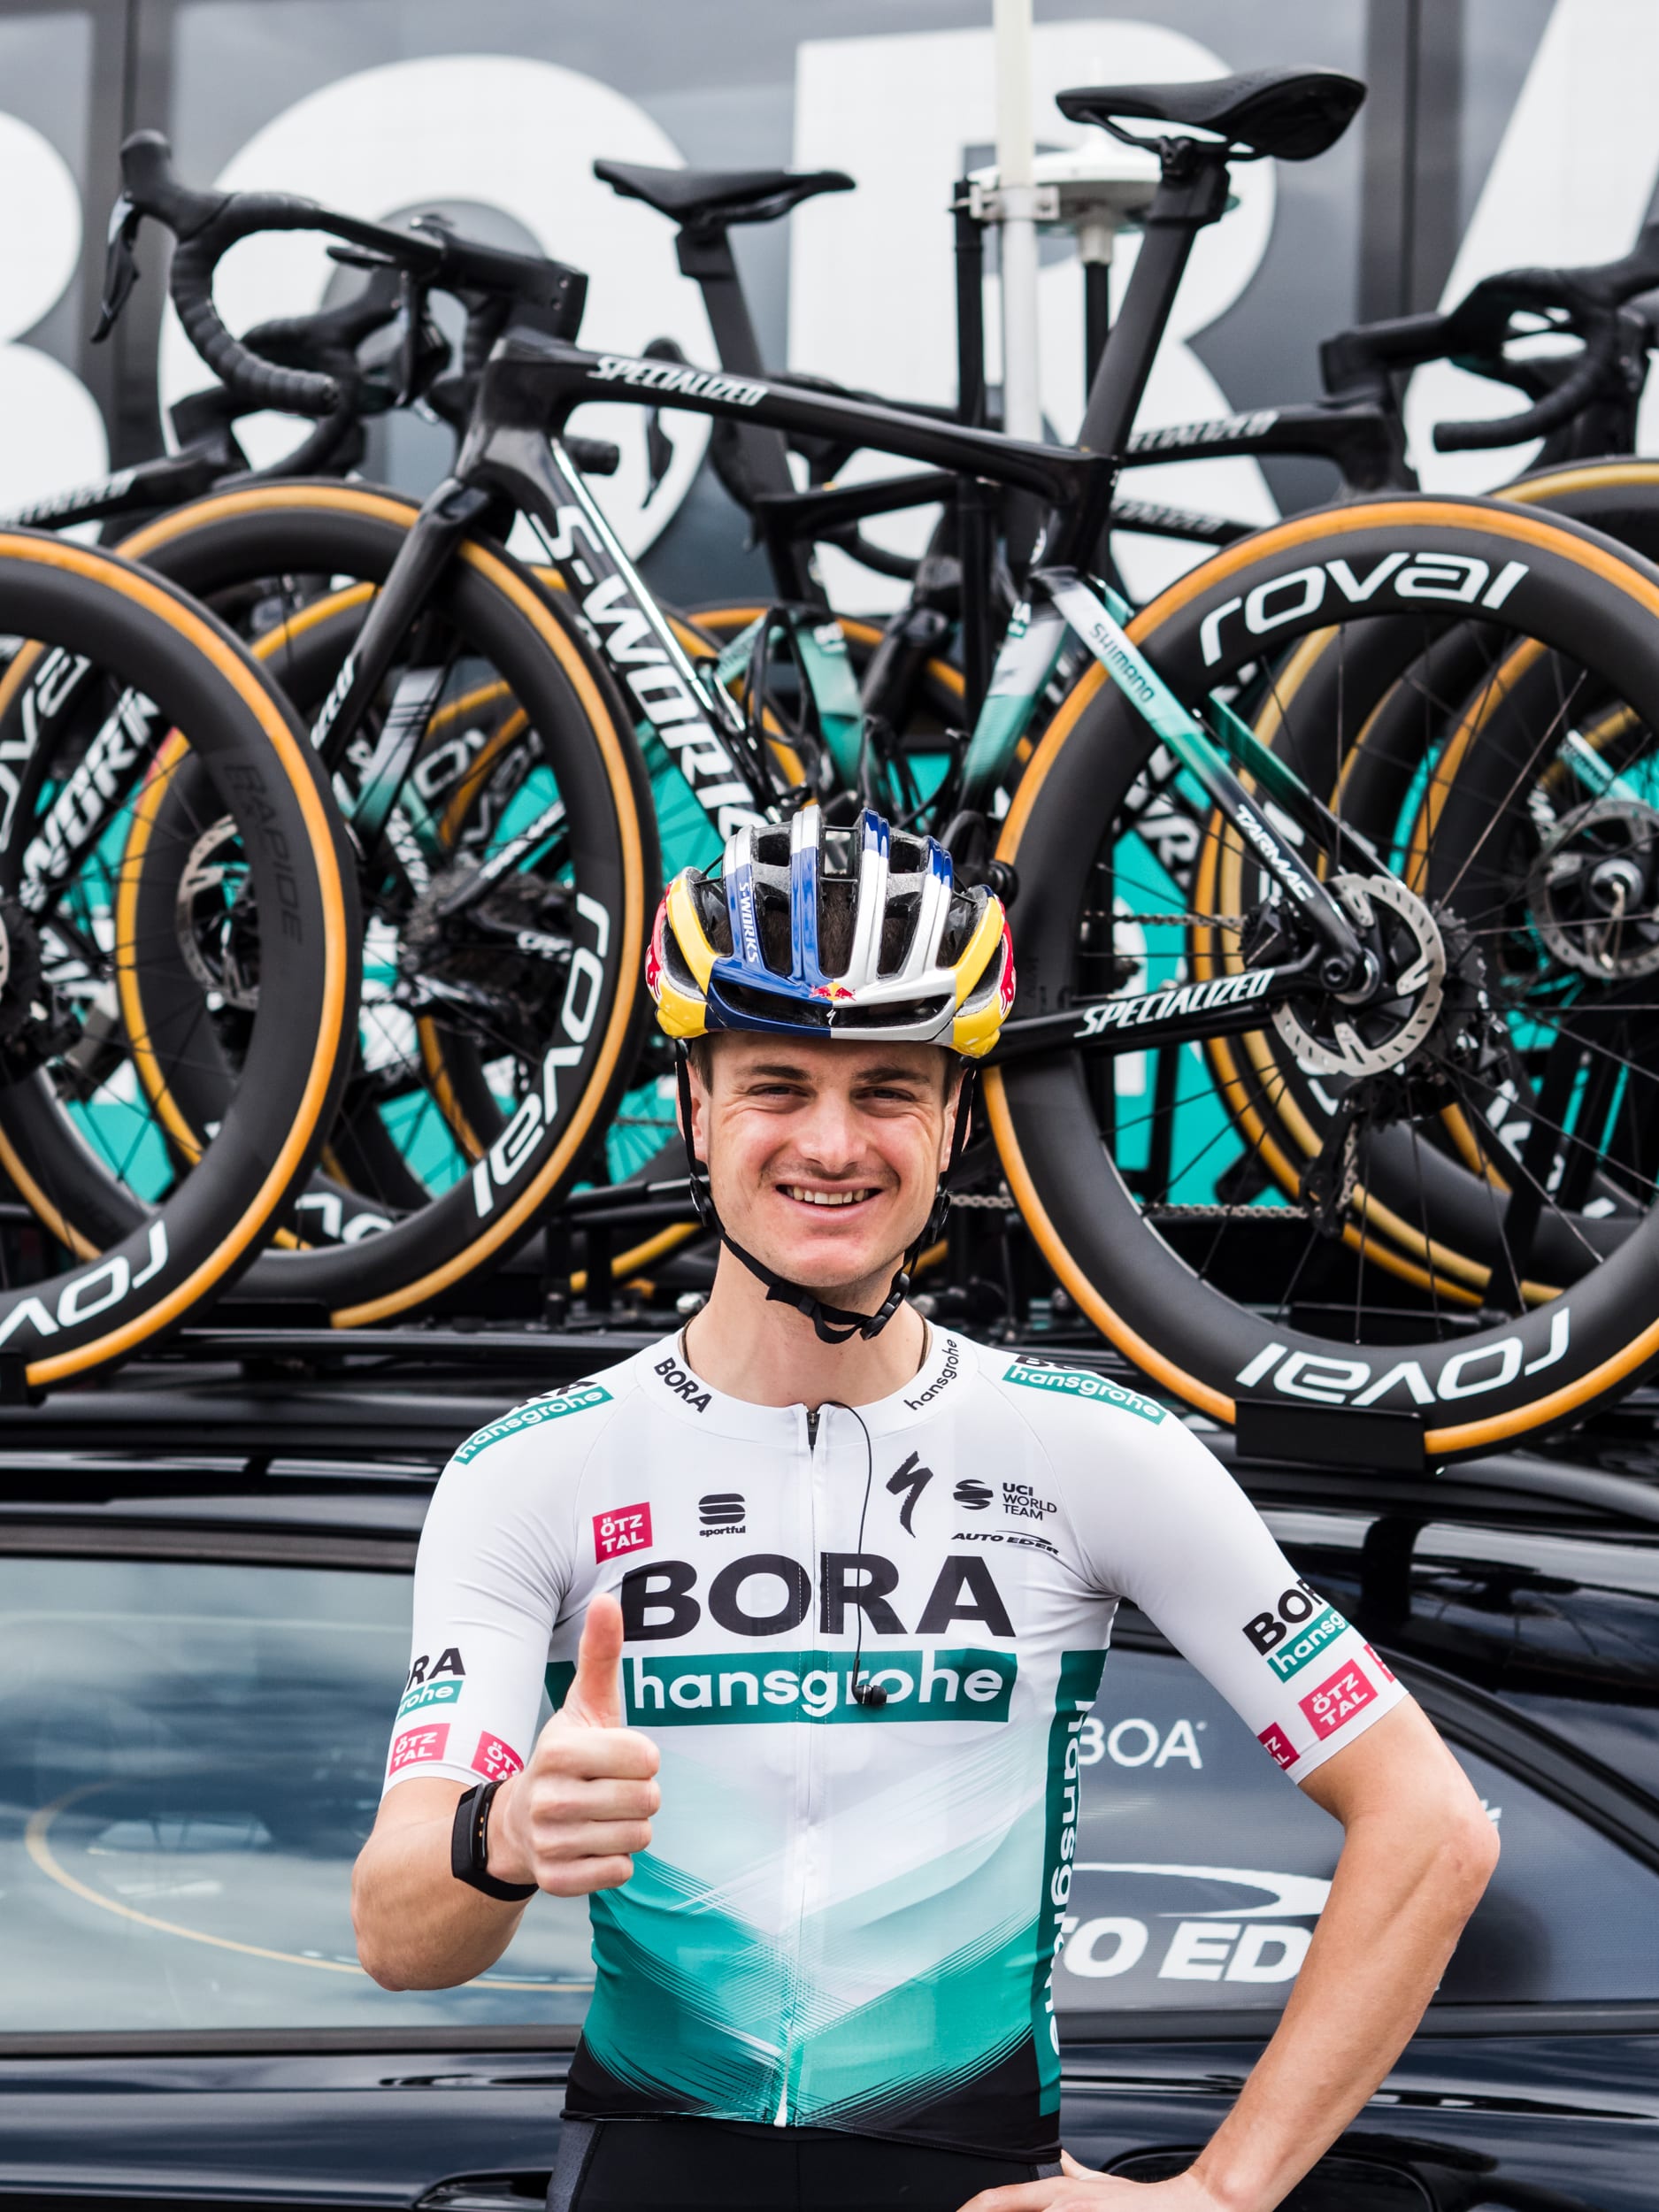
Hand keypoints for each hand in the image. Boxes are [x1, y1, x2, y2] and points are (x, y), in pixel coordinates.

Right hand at [489, 1593, 660, 1895]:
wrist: (515, 1824)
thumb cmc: (567, 1757)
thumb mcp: (583, 1705)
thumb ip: (599, 1655)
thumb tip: (608, 1600)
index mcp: (560, 1750)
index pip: (645, 1757)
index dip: (643, 1758)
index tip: (620, 1757)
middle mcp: (550, 1797)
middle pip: (647, 1801)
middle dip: (641, 1795)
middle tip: (612, 1789)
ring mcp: (549, 1842)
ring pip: (637, 1839)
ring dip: (630, 1828)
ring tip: (601, 1815)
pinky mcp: (554, 1881)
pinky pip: (618, 1873)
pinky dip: (615, 1861)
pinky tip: (591, 1845)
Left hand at [957, 2150, 1238, 2211]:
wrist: (1184, 2208)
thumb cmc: (1145, 2205)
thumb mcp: (1104, 2184)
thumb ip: (1077, 2173)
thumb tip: (1060, 2158)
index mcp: (1061, 2194)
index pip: (1005, 2197)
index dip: (976, 2206)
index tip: (961, 2211)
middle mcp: (1064, 2206)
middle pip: (1012, 2211)